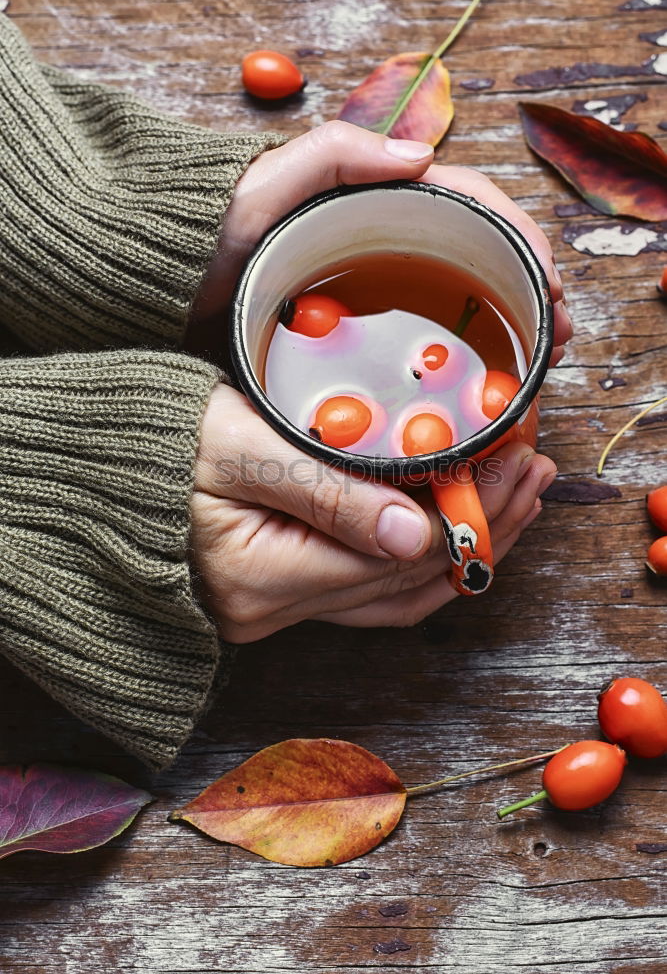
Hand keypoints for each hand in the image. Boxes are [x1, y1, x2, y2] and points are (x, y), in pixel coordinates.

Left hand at [187, 120, 571, 366]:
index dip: (518, 241)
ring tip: (536, 360)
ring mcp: (371, 286)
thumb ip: (335, 154)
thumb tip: (421, 154)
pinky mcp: (355, 328)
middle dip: (525, 290)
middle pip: (477, 258)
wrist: (162, 287)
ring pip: (457, 300)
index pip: (470, 207)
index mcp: (375, 198)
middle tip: (556, 334)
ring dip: (505, 325)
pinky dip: (458, 356)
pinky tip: (480, 380)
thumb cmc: (209, 233)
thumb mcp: (268, 185)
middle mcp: (384, 240)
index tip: (548, 283)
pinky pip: (419, 337)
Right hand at [192, 383, 555, 642]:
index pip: (398, 558)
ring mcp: (276, 611)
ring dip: (462, 548)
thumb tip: (420, 536)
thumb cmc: (156, 444)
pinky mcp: (279, 595)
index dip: (469, 514)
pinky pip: (367, 594)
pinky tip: (455, 531)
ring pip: (396, 595)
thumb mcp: (241, 449)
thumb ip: (329, 495)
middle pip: (409, 582)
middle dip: (483, 528)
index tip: (515, 461)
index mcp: (265, 578)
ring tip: (514, 499)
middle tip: (535, 474)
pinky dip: (420, 564)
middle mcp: (274, 610)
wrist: (97, 471)